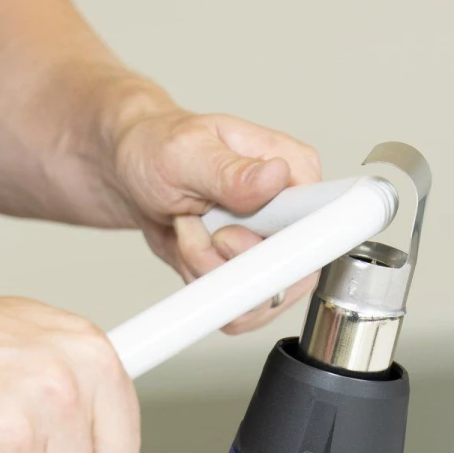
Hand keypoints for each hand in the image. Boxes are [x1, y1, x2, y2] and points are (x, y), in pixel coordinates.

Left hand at [100, 100, 323, 334]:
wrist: (128, 173)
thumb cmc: (158, 148)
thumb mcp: (188, 152)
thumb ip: (232, 171)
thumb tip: (275, 176)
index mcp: (292, 170)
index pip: (325, 221)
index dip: (287, 247)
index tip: (236, 243)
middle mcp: (290, 211)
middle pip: (293, 273)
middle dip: (233, 266)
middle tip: (205, 231)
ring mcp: (269, 245)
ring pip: (259, 296)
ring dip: (209, 273)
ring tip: (189, 229)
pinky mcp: (248, 271)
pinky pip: (237, 304)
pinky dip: (202, 286)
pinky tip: (190, 249)